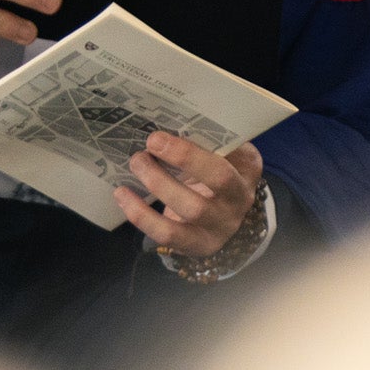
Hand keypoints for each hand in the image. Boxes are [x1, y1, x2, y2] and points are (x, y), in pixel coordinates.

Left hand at [114, 134, 261, 257]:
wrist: (227, 207)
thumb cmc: (220, 168)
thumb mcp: (224, 152)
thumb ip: (207, 141)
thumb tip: (165, 124)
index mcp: (245, 176)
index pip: (221, 170)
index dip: (188, 156)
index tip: (156, 139)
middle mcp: (236, 206)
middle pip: (204, 196)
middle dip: (167, 174)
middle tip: (141, 153)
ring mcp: (217, 230)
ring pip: (186, 214)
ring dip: (155, 189)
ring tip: (135, 166)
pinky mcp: (195, 245)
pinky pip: (167, 235)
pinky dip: (141, 216)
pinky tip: (123, 196)